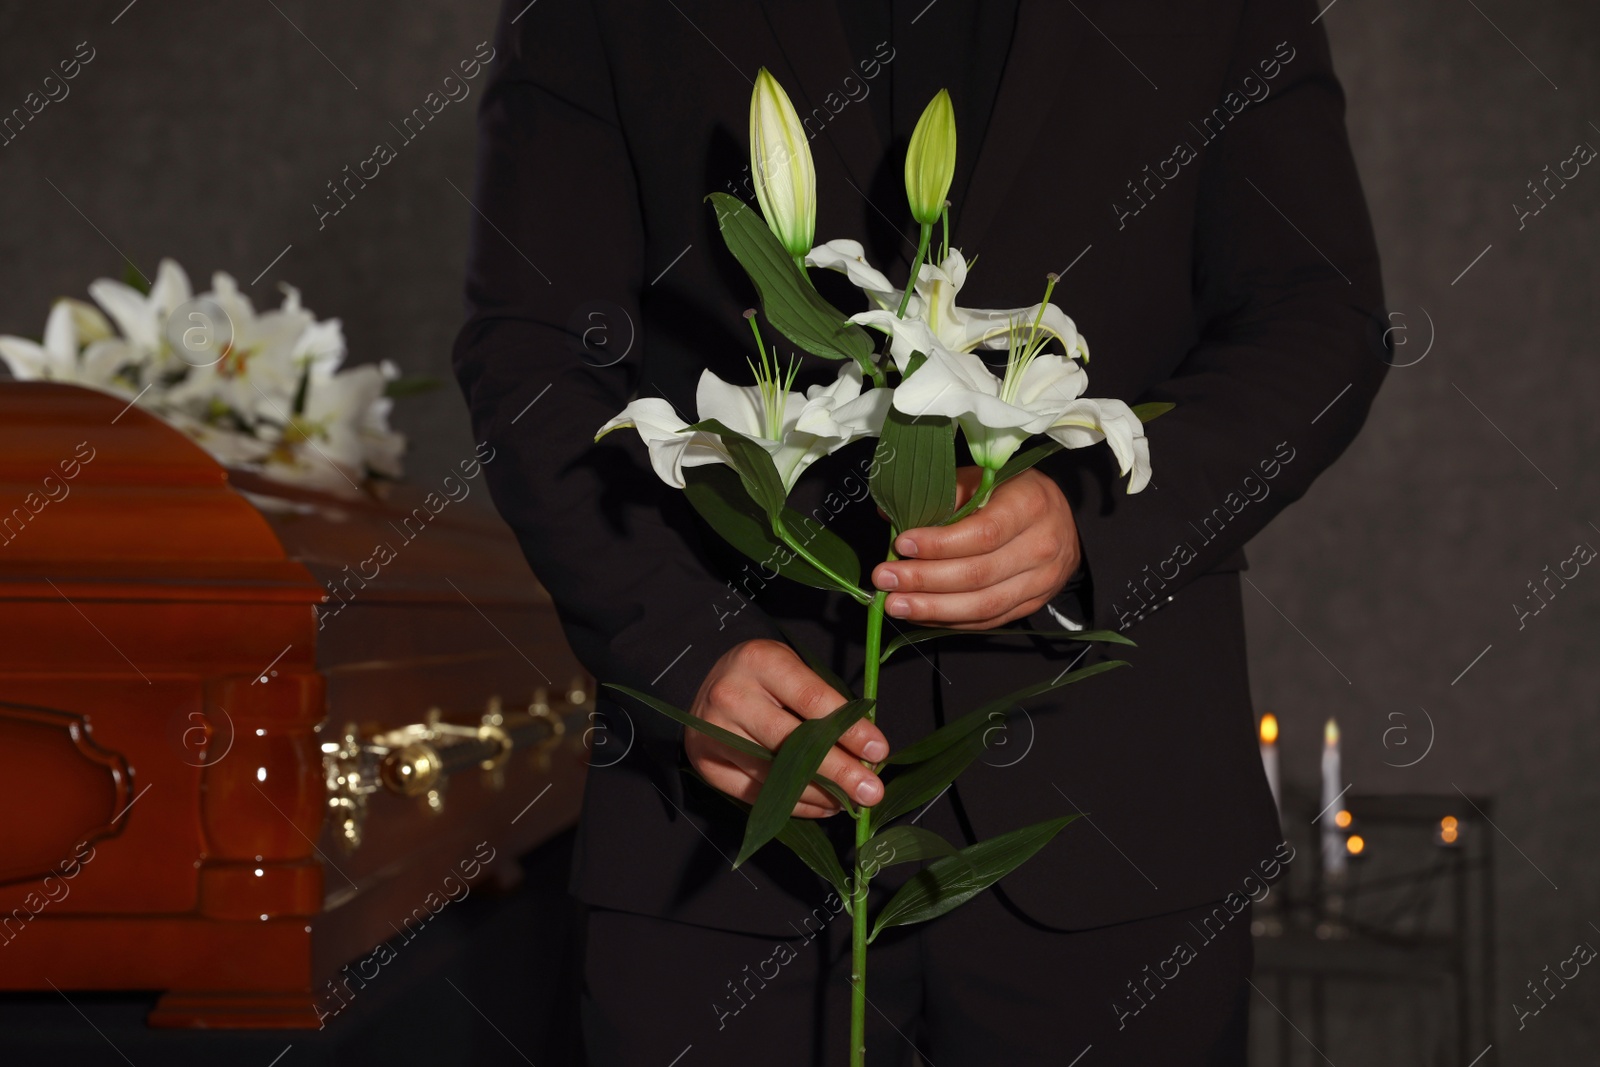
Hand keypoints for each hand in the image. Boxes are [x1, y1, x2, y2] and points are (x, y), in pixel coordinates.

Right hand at [686, 639, 887, 817]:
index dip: (849, 730)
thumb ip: (826, 705)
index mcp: (760, 661)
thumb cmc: (766, 677)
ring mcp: (714, 733)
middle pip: (792, 744)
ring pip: (775, 775)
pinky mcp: (707, 765)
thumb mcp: (795, 670)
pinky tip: (822, 805)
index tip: (878, 751)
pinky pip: (756, 796)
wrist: (711, 685)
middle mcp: (732, 696)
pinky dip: (795, 805)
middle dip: (839, 771)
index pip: (812, 700)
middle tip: (870, 791)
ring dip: (820, 794)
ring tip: (849, 801)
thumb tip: (866, 753)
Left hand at [870, 467, 1079, 629]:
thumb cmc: (1014, 493)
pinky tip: (921, 614)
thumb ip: (942, 496)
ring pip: (982, 605)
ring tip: (896, 605)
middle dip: (925, 580)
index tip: (902, 545)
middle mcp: (1040, 547)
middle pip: (978, 574)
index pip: (983, 533)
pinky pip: (987, 620)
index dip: (939, 544)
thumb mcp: (984, 479)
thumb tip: (891, 517)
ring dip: (933, 609)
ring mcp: (1040, 582)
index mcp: (1030, 505)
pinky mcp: (1032, 605)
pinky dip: (950, 620)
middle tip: (885, 578)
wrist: (1063, 522)